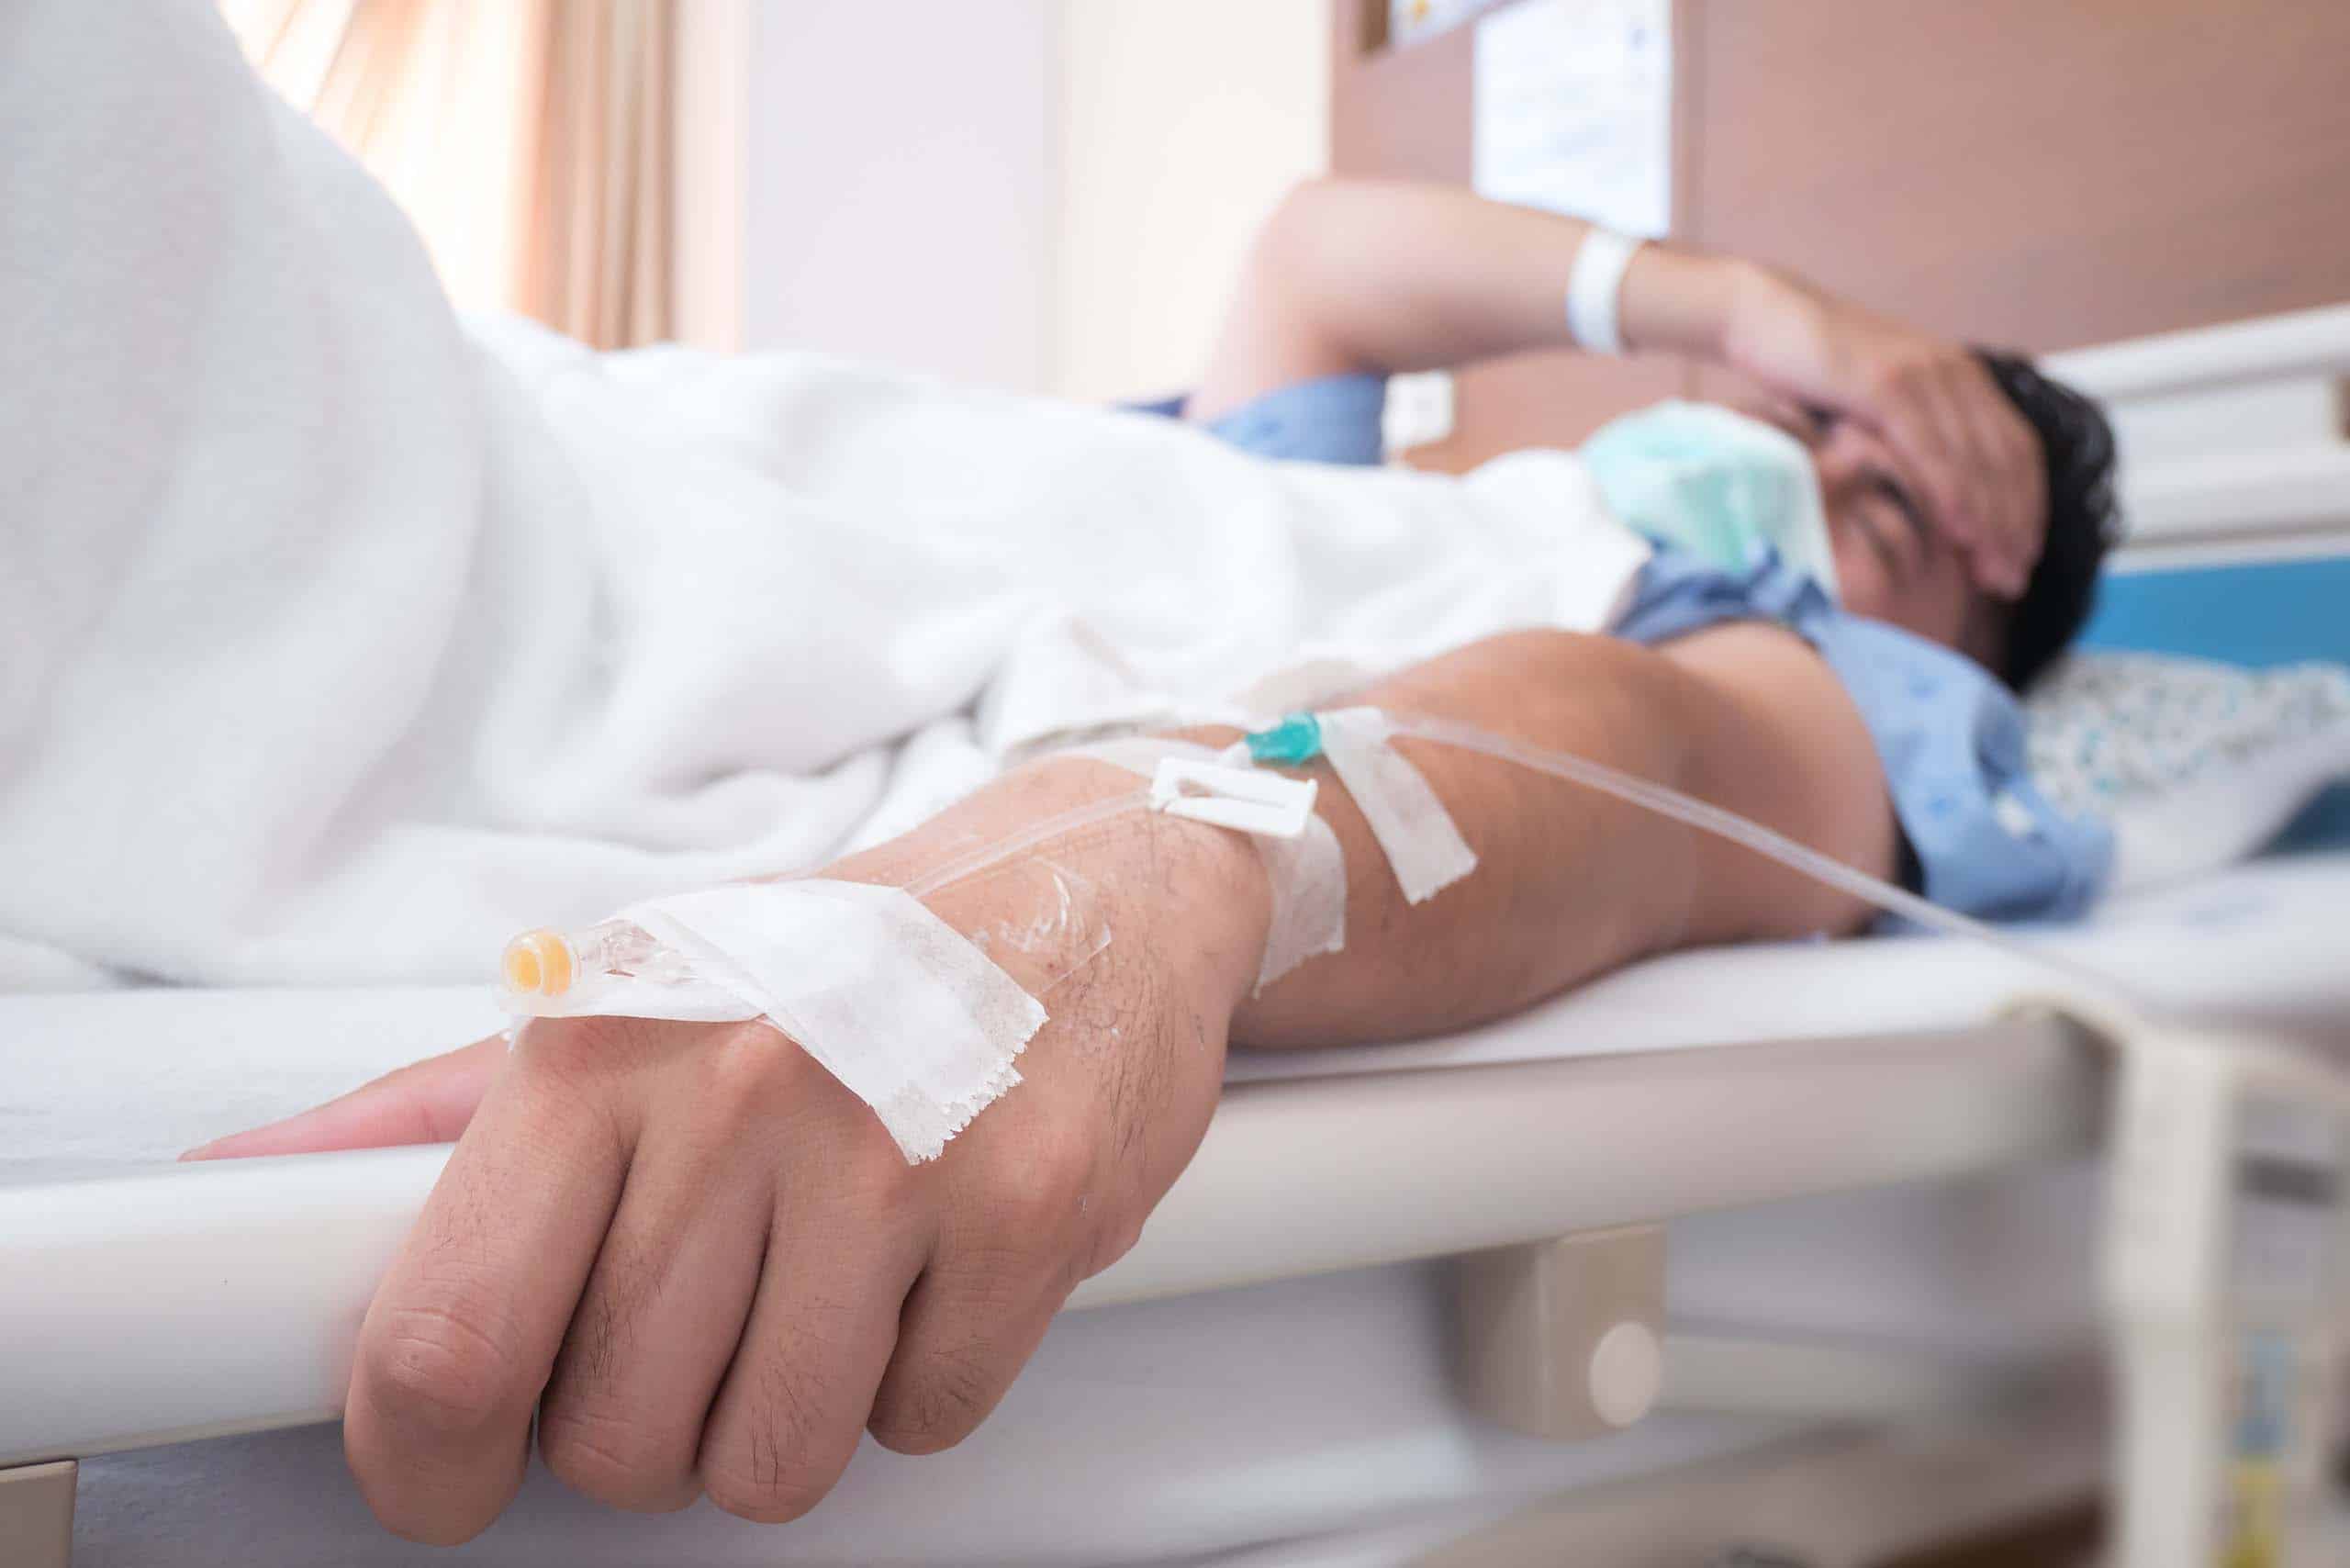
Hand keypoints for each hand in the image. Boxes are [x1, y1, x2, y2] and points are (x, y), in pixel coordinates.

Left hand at [189, 762, 1268, 1542]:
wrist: (1100, 880)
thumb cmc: (855, 956)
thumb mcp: (638, 996)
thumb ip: (440, 1108)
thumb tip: (244, 1182)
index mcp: (606, 1046)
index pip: (449, 1339)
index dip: (425, 1461)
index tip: (450, 1476)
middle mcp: (739, 1095)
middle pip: (614, 1440)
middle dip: (652, 1421)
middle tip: (714, 1314)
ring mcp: (895, 1157)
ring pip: (770, 1464)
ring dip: (791, 1412)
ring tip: (831, 1281)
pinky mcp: (1029, 1215)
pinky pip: (923, 1424)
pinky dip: (924, 1376)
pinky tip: (937, 1265)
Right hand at [1718, 266, 2045, 597]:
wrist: (1764, 316)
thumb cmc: (1810, 369)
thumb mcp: (1875, 401)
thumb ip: (1911, 433)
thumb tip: (1930, 493)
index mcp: (1961, 375)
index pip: (2016, 448)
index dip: (2028, 505)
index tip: (2024, 555)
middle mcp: (1954, 372)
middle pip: (2006, 459)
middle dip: (2016, 526)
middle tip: (2013, 581)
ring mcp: (1923, 375)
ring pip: (1976, 460)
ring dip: (1992, 522)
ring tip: (1993, 571)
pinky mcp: (1886, 384)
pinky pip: (1931, 449)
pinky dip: (1953, 493)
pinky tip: (1961, 532)